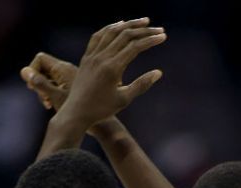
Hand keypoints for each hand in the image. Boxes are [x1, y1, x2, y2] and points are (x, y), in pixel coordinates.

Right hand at [20, 51, 75, 110]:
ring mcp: (72, 78)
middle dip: (38, 82)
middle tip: (43, 97)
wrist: (100, 124)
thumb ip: (39, 84)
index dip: (32, 70)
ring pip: (50, 78)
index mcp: (64, 69)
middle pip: (44, 68)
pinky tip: (53, 104)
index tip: (33, 87)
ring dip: (44, 89)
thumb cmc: (79, 112)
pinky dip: (52, 92)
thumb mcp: (55, 97)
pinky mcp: (74, 87)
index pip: (40, 59)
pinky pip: (57, 84)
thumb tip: (24, 71)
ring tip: (48, 103)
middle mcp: (68, 70)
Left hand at [47, 17, 165, 130]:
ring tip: (143, 22)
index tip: (163, 37)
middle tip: (159, 29)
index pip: (135, 47)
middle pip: (125, 35)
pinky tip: (119, 26)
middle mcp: (102, 58)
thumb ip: (141, 84)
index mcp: (113, 68)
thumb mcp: (124, 99)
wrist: (76, 113)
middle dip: (144, 30)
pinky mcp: (86, 58)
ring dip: (129, 24)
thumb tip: (158, 72)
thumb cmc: (102, 110)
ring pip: (112, 32)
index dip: (150, 40)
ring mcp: (92, 56)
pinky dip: (110, 28)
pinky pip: (98, 36)